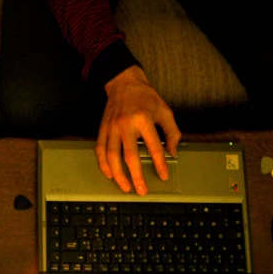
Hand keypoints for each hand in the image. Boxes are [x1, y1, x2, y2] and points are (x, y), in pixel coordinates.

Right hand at [96, 65, 181, 195]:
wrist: (124, 83)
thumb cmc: (146, 97)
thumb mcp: (165, 111)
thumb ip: (172, 132)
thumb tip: (172, 153)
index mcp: (143, 119)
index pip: (153, 147)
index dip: (160, 164)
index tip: (163, 176)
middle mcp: (125, 125)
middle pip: (130, 156)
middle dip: (136, 176)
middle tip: (141, 190)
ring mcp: (111, 127)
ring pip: (112, 156)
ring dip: (118, 174)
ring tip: (125, 186)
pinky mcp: (102, 129)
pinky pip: (100, 149)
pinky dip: (103, 164)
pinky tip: (109, 174)